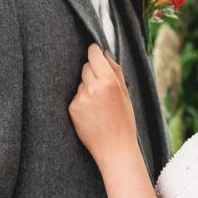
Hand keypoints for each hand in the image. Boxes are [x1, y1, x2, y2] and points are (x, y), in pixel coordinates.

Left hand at [67, 44, 137, 163]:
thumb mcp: (125, 93)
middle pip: (85, 67)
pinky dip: (82, 102)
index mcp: (109, 81)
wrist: (114, 147)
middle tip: (102, 88)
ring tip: (99, 106)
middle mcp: (93, 87)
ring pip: (80, 83)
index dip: (93, 52)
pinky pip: (76, 97)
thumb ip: (115, 71)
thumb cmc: (123, 120)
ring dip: (87, 88)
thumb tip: (105, 53)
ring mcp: (81, 98)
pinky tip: (91, 114)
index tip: (93, 50)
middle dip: (92, 73)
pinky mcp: (72, 108)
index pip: (94, 55)